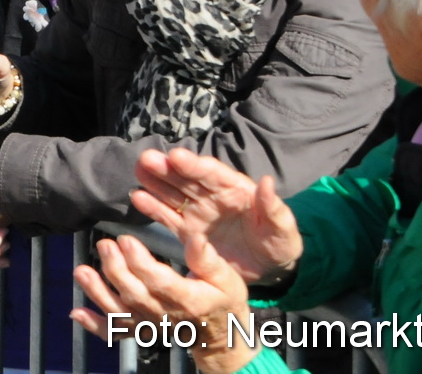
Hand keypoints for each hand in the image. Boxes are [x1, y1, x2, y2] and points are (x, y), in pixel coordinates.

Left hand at [72, 231, 258, 373]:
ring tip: (82, 271)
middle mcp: (165, 315)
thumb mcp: (225, 276)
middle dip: (116, 269)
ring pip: (120, 312)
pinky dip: (95, 325)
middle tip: (105, 244)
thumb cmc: (223, 299)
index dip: (140, 262)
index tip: (127, 239)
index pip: (159, 282)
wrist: (220, 334)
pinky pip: (116, 331)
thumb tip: (194, 236)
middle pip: (135, 294)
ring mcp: (150, 324)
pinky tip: (77, 313)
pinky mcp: (141, 329)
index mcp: (187, 299)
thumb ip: (206, 257)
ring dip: (98, 293)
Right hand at [129, 148, 302, 284]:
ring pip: (173, 193)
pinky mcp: (189, 231)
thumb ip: (274, 208)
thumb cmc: (279, 242)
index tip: (176, 156)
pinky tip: (137, 198)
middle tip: (147, 159)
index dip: (194, 164)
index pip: (212, 173)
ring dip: (155, 182)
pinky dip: (153, 208)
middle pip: (187, 178)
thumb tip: (267, 182)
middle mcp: (213, 196)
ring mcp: (199, 212)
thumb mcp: (283, 228)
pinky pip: (169, 218)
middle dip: (167, 168)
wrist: (270, 266)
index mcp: (236, 189)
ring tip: (138, 171)